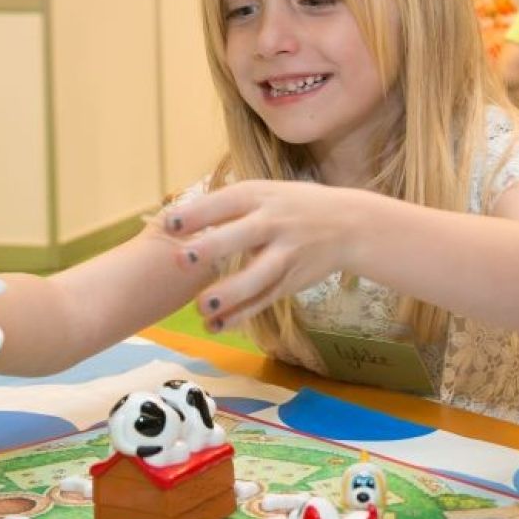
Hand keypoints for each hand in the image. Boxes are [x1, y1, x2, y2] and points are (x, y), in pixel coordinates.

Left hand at [159, 180, 361, 332]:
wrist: (350, 225)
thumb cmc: (293, 206)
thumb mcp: (266, 193)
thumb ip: (228, 207)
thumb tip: (172, 221)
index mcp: (261, 196)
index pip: (225, 202)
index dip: (197, 213)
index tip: (168, 224)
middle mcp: (274, 223)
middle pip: (242, 236)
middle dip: (213, 248)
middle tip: (181, 260)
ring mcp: (286, 253)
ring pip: (258, 276)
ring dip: (231, 292)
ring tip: (202, 306)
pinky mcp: (291, 281)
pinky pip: (264, 300)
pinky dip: (241, 314)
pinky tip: (217, 325)